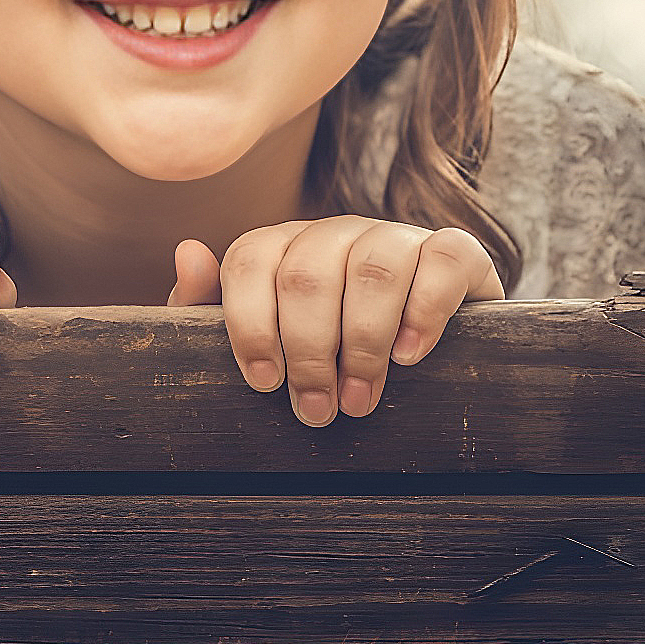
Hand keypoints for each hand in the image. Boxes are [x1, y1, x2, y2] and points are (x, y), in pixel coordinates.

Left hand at [166, 217, 504, 426]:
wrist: (428, 362)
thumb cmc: (328, 356)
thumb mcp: (266, 342)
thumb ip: (210, 307)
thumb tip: (188, 252)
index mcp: (285, 247)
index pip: (251, 259)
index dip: (251, 323)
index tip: (263, 382)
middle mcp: (337, 233)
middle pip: (308, 273)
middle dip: (308, 351)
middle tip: (317, 410)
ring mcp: (397, 237)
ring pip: (374, 267)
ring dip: (363, 342)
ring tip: (360, 398)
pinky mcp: (456, 252)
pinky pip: (443, 259)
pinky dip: (424, 309)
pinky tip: (410, 354)